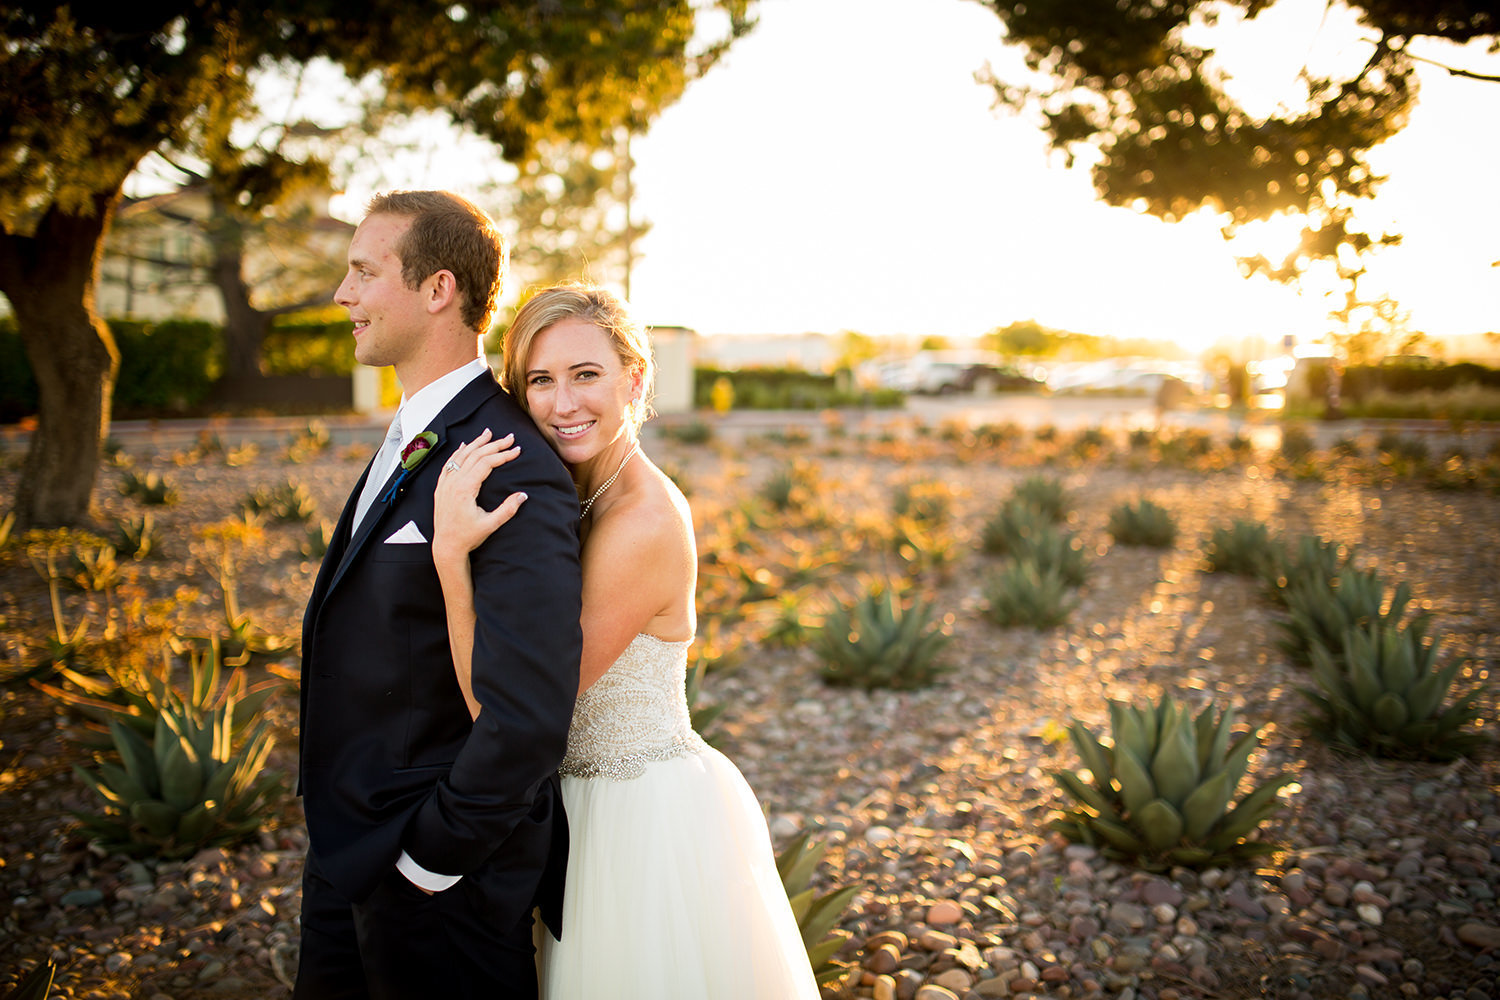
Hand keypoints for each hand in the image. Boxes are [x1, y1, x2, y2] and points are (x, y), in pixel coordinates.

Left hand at [433, 428, 526, 563]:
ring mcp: (445, 484)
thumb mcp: (490, 525)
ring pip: (461, 456)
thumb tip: (523, 495)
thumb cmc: (467, 537)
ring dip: (476, 443)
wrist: (446, 546)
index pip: (487, 464)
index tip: (517, 450)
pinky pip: (449, 464)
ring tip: (488, 433)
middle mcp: (453, 483)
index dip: (503, 455)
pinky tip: (464, 446)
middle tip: (509, 437)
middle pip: (475, 455)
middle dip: (494, 445)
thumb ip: (507, 509)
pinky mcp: (441, 488)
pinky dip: (458, 453)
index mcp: (465, 489)